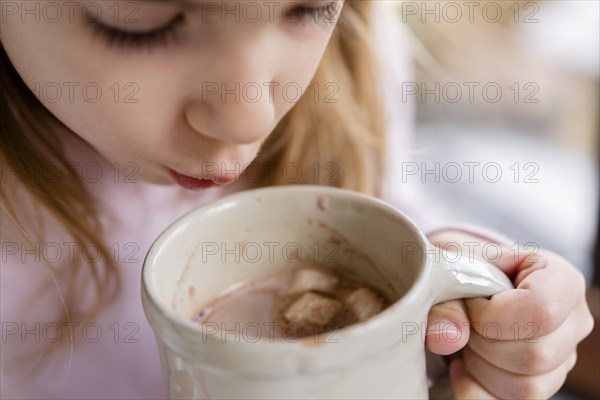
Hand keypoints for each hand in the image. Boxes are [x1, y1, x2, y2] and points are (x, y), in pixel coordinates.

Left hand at [426, 230, 593, 398]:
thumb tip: (448, 337)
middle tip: (463, 322)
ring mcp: (562, 358)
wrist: (458, 285)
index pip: (541, 310)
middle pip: (536, 354)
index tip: (469, 302)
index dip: (493, 314)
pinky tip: (460, 366)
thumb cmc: (463, 269)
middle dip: (483, 342)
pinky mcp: (541, 383)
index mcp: (561, 279)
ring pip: (528, 387)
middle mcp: (572, 322)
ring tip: (464, 340)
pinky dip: (476, 389)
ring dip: (480, 367)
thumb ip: (446, 296)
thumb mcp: (451, 268)